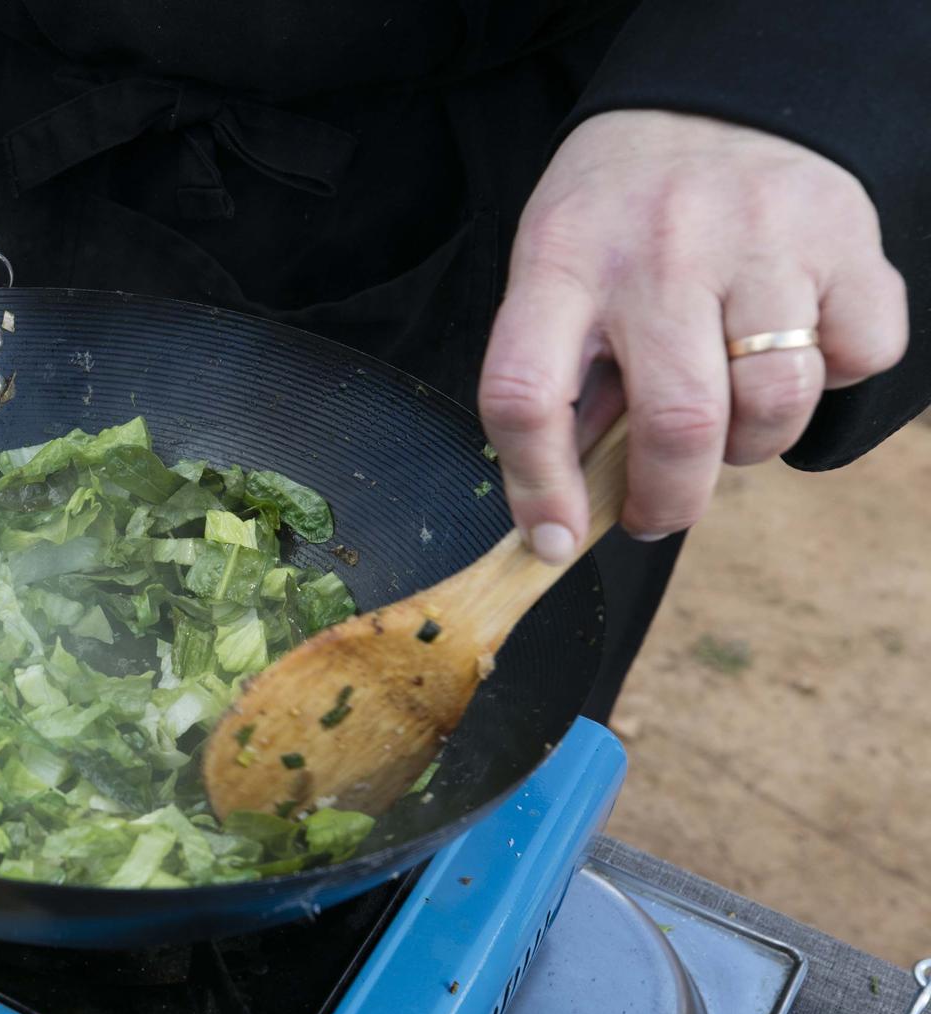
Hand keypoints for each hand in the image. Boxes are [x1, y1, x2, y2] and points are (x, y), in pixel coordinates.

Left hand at [479, 110, 907, 560]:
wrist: (710, 105)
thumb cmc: (619, 220)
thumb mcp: (556, 278)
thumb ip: (560, 385)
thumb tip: (564, 514)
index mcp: (563, 263)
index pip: (525, 394)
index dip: (537, 486)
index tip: (552, 538)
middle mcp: (661, 249)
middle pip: (679, 422)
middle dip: (670, 499)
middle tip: (659, 511)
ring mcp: (761, 238)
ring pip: (776, 404)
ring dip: (753, 445)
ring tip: (729, 417)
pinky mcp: (846, 237)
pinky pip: (858, 358)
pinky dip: (833, 379)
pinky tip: (794, 346)